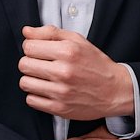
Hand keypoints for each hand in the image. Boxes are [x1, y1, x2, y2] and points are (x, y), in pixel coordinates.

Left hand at [18, 25, 133, 120]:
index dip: (31, 47)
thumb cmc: (96, 64)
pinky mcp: (59, 108)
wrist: (115, 91)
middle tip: (41, 64)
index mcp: (67, 51)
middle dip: (30, 62)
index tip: (38, 51)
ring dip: (31, 79)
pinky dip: (36, 95)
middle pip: (24, 64)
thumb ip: (50, 33)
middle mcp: (63, 71)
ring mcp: (61, 91)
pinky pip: (31, 100)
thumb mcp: (77, 41)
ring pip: (25, 83)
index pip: (29, 47)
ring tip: (44, 78)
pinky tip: (48, 90)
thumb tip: (26, 32)